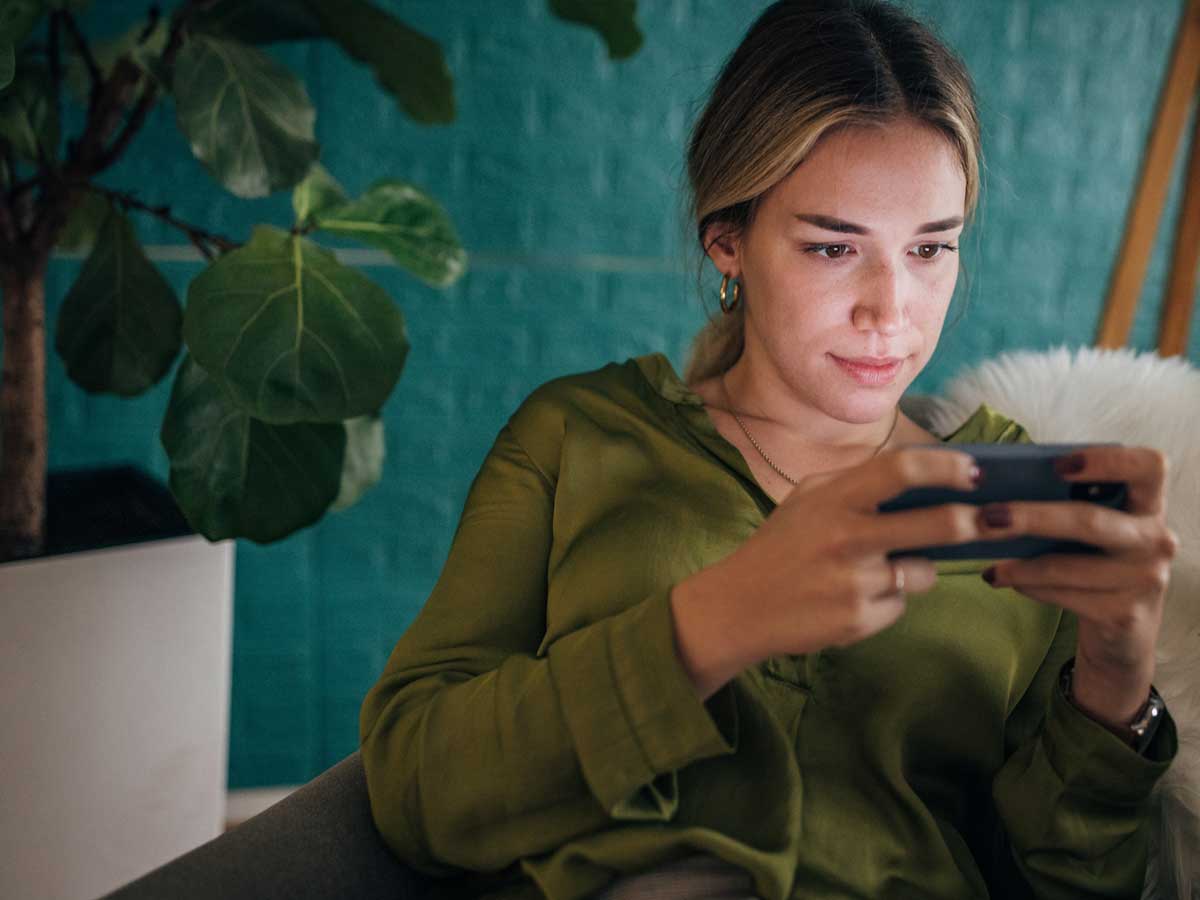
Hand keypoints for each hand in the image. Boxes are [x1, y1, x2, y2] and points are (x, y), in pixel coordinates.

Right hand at [671, 446, 993, 696]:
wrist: (740, 607)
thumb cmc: (781, 546)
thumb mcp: (808, 499)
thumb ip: (856, 483)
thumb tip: (921, 472)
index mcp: (834, 498)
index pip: (901, 469)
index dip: (946, 467)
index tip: (976, 471)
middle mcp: (847, 536)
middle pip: (938, 523)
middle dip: (976, 521)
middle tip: (996, 520)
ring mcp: (855, 581)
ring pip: (923, 571)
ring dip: (913, 569)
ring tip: (871, 571)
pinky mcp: (859, 619)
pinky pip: (900, 604)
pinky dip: (887, 601)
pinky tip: (852, 599)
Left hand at [977, 446, 1178, 729]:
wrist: (1125, 628)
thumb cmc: (1097, 561)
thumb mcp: (1095, 529)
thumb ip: (1069, 502)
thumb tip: (998, 486)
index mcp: (1149, 504)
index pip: (1148, 466)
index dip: (1106, 461)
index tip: (1058, 465)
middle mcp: (1156, 539)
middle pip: (1089, 520)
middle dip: (1032, 517)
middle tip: (988, 516)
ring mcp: (1145, 579)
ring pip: (1066, 565)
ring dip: (1018, 564)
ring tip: (987, 562)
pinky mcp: (1126, 614)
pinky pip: (1061, 595)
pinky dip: (1027, 586)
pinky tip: (1006, 580)